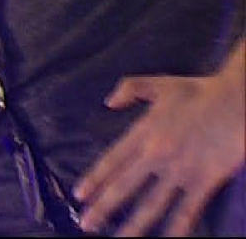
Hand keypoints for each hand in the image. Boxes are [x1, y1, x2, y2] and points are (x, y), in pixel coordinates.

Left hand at [73, 70, 245, 235]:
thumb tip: (109, 102)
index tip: (79, 195)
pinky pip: (188, 210)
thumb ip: (130, 89)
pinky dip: (177, 228)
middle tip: (86, 225)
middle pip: (124, 186)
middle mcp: (156, 155)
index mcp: (143, 132)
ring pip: (151, 204)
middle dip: (103, 208)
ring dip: (133, 225)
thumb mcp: (159, 84)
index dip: (94, 179)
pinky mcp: (204, 181)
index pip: (112, 160)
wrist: (237, 100)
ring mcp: (180, 171)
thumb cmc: (199, 92)